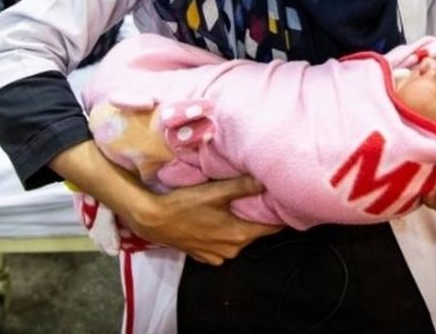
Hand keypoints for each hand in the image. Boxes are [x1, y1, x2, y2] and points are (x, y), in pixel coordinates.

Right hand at [122, 174, 279, 264]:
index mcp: (239, 235)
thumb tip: (267, 179)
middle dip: (258, 216)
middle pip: (255, 232)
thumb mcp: (215, 192)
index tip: (283, 201)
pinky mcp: (204, 256)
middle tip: (260, 197)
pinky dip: (224, 233)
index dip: (279, 214)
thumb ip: (243, 186)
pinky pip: (223, 244)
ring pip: (239, 238)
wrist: (152, 220)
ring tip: (238, 206)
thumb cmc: (184, 204)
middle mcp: (232, 250)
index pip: (271, 228)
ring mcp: (217, 256)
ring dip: (240, 225)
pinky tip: (218, 220)